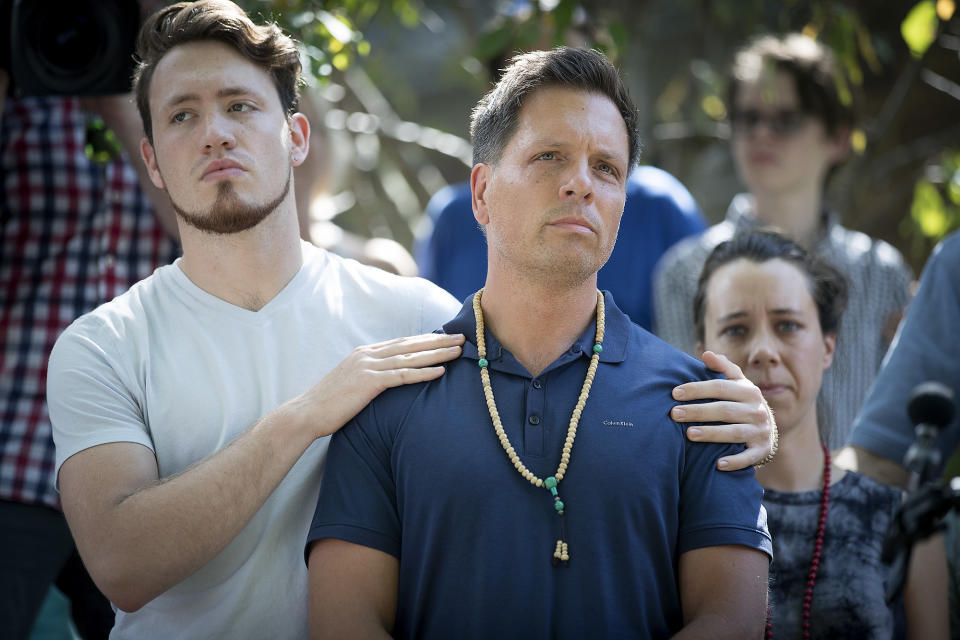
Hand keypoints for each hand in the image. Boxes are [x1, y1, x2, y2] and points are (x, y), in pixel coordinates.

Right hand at [285, 332, 464, 439]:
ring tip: (458, 350)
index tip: (446, 336)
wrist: (307, 413)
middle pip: (411, 344)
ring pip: (411, 357)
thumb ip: (370, 376)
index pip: (402, 342)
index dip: (426, 339)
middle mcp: (368, 355)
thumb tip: (388, 380)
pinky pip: (403, 376)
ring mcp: (369, 367)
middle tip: (461, 336)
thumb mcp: (351, 383)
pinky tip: (441, 371)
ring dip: (437, 353)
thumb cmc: (329, 404)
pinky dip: (424, 373)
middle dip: (438, 340)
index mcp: (365, 353)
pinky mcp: (370, 383)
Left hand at [670, 350, 775, 470]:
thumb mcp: (738, 382)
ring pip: (734, 433)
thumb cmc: (742, 402)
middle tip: (675, 414)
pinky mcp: (762, 450)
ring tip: (689, 434)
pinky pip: (748, 457)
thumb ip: (723, 367)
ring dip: (711, 434)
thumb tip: (706, 354)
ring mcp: (760, 431)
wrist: (767, 428)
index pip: (720, 387)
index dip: (697, 389)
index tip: (675, 393)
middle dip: (698, 411)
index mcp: (748, 391)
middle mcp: (756, 410)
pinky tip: (717, 464)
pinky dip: (734, 461)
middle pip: (724, 410)